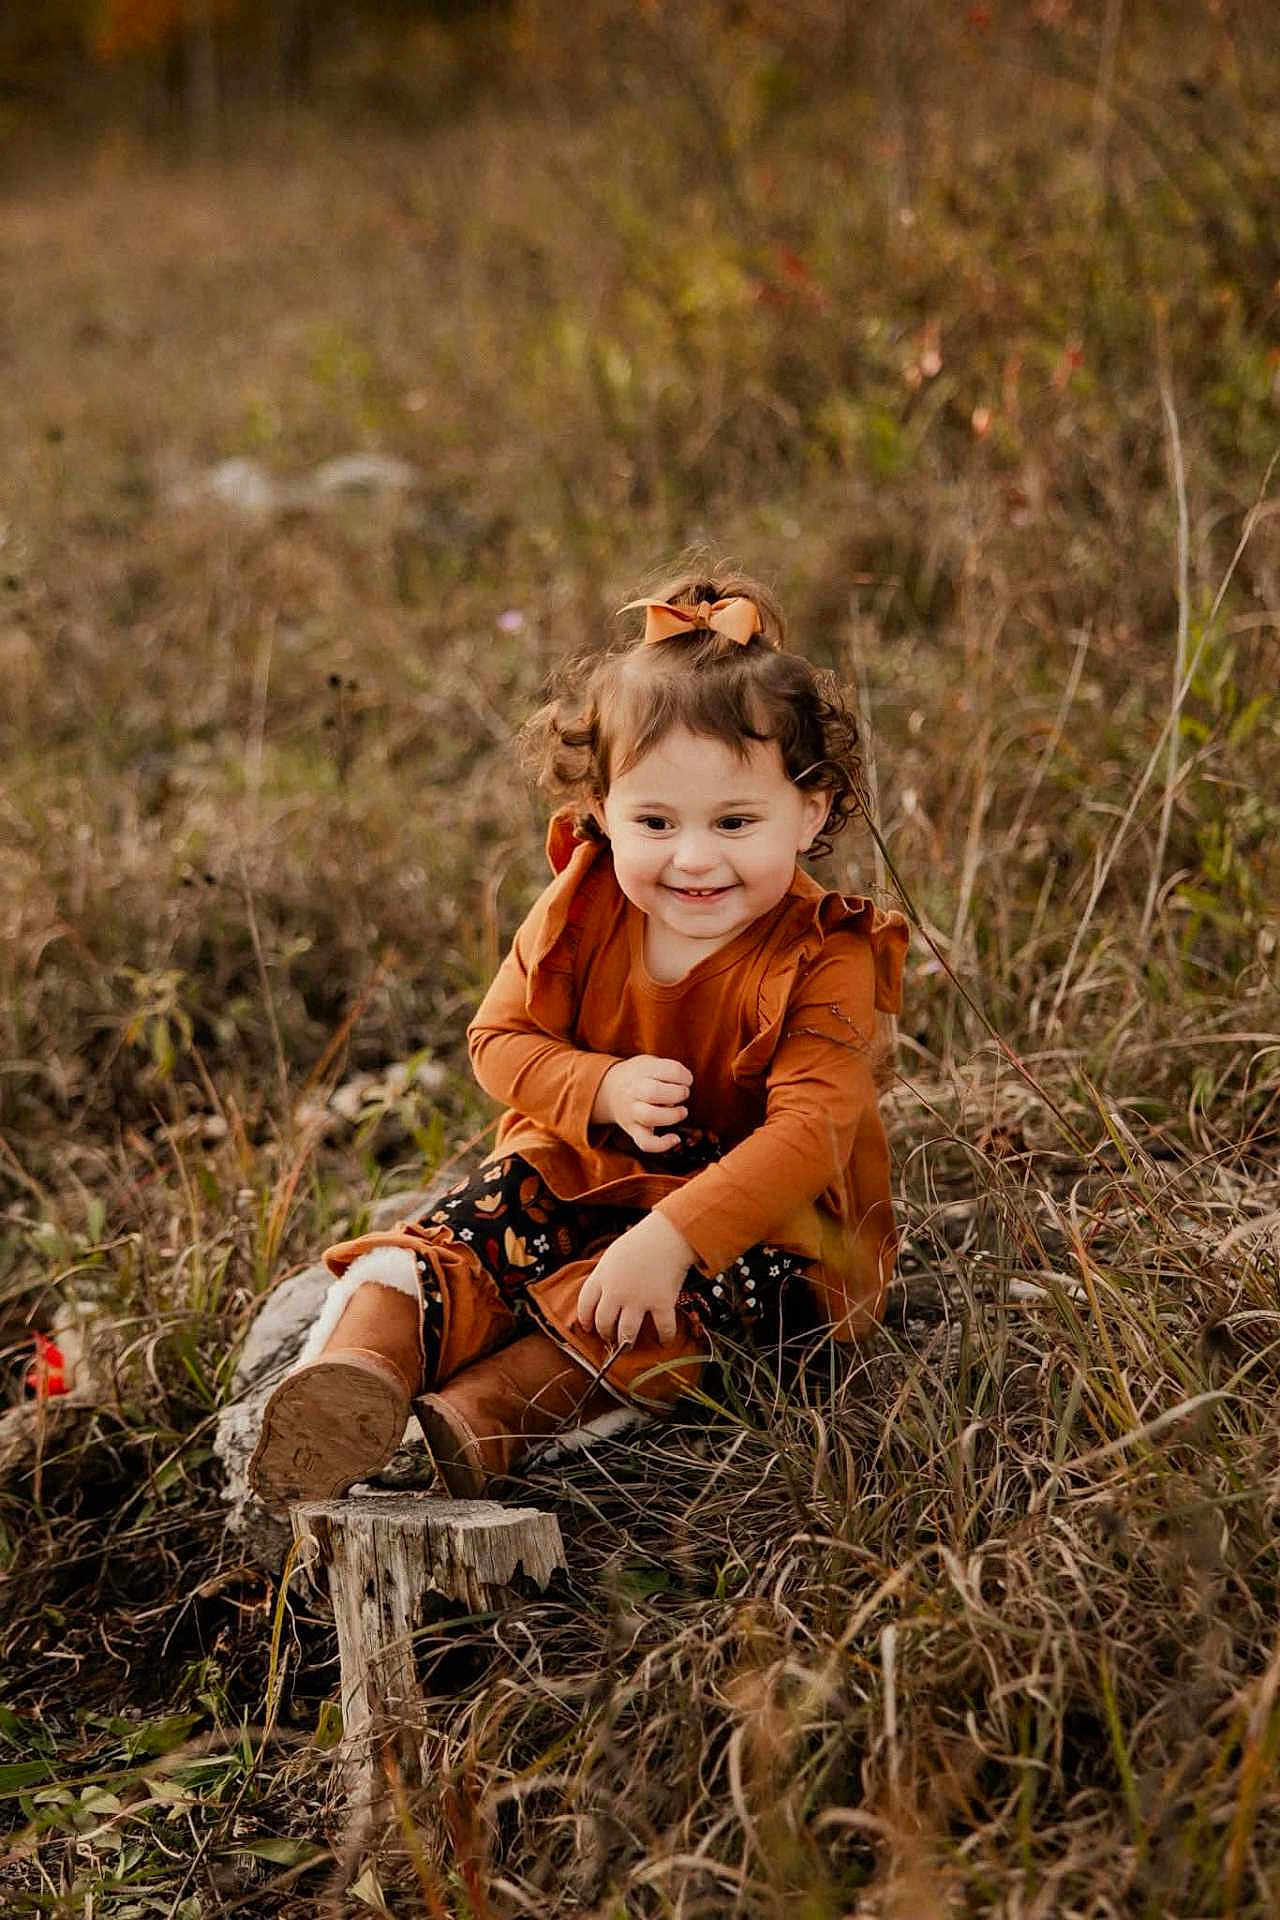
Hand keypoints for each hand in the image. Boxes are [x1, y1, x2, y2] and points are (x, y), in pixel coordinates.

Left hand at [575, 1212, 695, 1346]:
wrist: (667, 1234)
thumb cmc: (641, 1241)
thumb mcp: (613, 1254)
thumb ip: (604, 1274)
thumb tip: (601, 1292)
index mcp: (602, 1277)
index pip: (585, 1305)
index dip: (585, 1320)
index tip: (588, 1327)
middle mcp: (617, 1291)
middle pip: (603, 1322)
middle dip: (606, 1334)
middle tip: (610, 1338)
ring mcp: (639, 1299)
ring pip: (626, 1334)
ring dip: (626, 1344)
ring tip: (628, 1347)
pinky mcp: (661, 1303)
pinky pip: (663, 1329)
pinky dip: (665, 1338)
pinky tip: (664, 1341)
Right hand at [591, 1055, 691, 1153]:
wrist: (610, 1090)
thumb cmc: (640, 1076)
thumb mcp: (650, 1063)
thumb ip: (668, 1069)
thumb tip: (686, 1082)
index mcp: (641, 1071)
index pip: (668, 1070)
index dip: (684, 1076)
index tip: (686, 1079)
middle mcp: (633, 1091)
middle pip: (654, 1092)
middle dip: (678, 1093)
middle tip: (683, 1093)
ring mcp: (632, 1112)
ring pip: (650, 1117)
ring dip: (673, 1115)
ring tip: (682, 1111)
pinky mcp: (634, 1130)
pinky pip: (645, 1143)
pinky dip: (662, 1145)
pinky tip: (675, 1139)